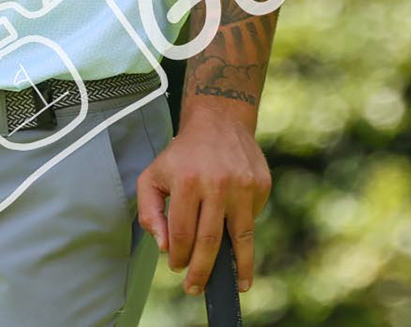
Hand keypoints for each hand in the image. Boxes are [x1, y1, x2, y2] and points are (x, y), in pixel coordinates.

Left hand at [135, 100, 269, 295]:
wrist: (219, 121)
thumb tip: (164, 246)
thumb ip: (149, 211)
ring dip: (238, 267)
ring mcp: (243, 185)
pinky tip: (235, 237)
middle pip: (210, 241)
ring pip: (241, 238)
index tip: (177, 268)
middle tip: (196, 288)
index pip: (182, 233)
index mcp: (187, 181)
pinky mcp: (261, 185)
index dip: (179, 257)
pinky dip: (243, 232)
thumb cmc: (181, 155)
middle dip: (202, 271)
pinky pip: (252, 219)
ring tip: (238, 286)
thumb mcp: (153, 175)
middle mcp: (217, 183)